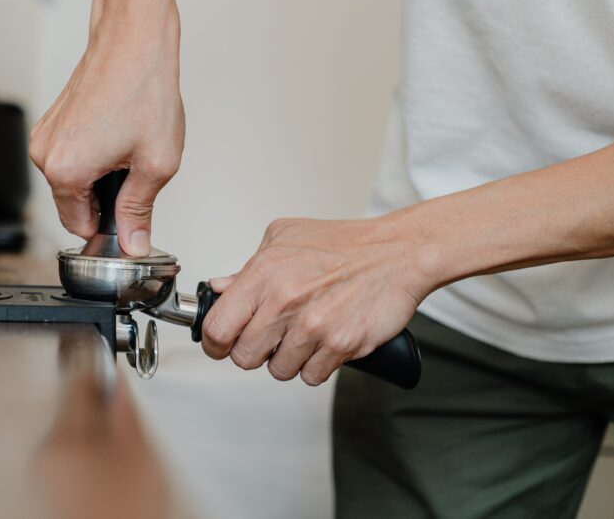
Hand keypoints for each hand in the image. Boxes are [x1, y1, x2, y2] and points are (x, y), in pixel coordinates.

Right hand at [29, 9, 184, 255]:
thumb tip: (133, 242)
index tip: (130, 212)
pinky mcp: (50, 121)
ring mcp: (44, 136)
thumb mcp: (156, 164)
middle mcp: (44, 155)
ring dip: (101, 172)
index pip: (79, 227)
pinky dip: (94, 151)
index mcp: (65, 171)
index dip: (109, 226)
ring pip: (73, 179)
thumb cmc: (144, 89)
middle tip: (135, 166)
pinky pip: (71, 155)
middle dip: (106, 195)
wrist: (134, 39)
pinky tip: (116, 129)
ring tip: (127, 142)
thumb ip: (139, 211)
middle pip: (75, 203)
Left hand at [200, 216, 426, 385]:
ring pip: (279, 371)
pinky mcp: (341, 345)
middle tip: (269, 339)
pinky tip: (324, 342)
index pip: (217, 327)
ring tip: (303, 335)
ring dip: (287, 359)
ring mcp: (313, 326)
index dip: (215, 342)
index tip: (222, 343)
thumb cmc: (343, 243)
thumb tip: (219, 289)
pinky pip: (311, 376)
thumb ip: (247, 268)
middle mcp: (284, 301)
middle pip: (244, 357)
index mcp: (263, 274)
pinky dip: (316, 365)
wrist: (398, 252)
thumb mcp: (283, 238)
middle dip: (253, 352)